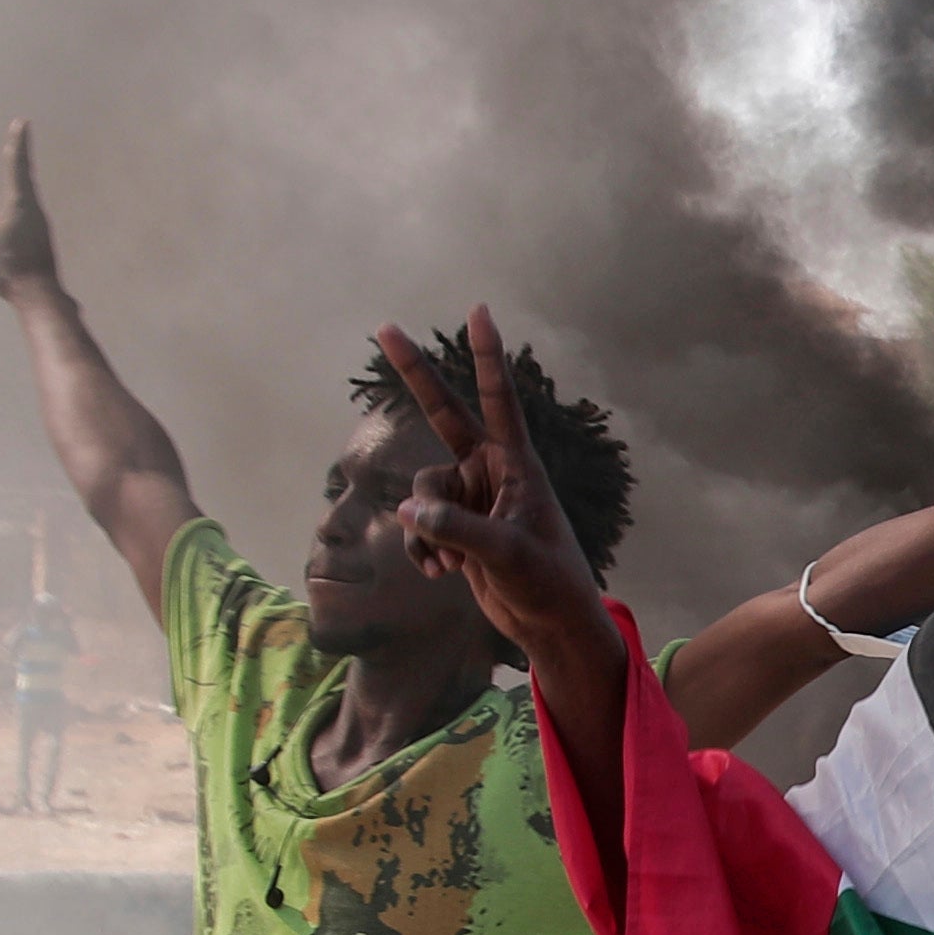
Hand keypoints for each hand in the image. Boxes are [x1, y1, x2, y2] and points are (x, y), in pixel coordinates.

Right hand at [0, 121, 64, 299]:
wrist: (39, 297)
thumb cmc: (8, 267)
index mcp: (19, 204)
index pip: (16, 165)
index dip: (17, 143)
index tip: (22, 122)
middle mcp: (33, 211)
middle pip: (8, 195)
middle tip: (2, 198)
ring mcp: (39, 227)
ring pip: (7, 219)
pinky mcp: (38, 242)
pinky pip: (13, 233)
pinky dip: (0, 241)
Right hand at [375, 307, 611, 674]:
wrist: (549, 623)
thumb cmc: (546, 582)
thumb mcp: (506, 556)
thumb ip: (458, 530)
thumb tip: (409, 511)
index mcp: (516, 465)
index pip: (498, 400)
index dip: (487, 357)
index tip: (479, 311)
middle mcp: (490, 471)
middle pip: (443, 413)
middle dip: (415, 374)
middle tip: (384, 326)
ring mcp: (470, 497)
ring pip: (422, 491)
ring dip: (426, 529)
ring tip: (450, 563)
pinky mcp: (456, 527)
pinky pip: (418, 524)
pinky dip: (422, 548)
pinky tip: (440, 574)